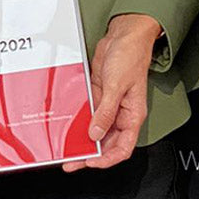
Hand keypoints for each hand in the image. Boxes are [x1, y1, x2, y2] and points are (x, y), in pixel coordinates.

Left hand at [64, 13, 160, 170]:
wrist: (124, 35)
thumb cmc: (130, 56)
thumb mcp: (117, 86)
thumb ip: (106, 111)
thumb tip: (95, 133)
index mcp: (132, 115)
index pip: (123, 147)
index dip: (107, 159)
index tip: (91, 163)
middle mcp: (121, 113)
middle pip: (106, 142)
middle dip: (90, 154)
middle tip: (72, 161)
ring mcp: (108, 104)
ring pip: (95, 129)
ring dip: (82, 138)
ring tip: (66, 147)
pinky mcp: (98, 93)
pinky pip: (88, 112)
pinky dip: (78, 120)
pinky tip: (67, 124)